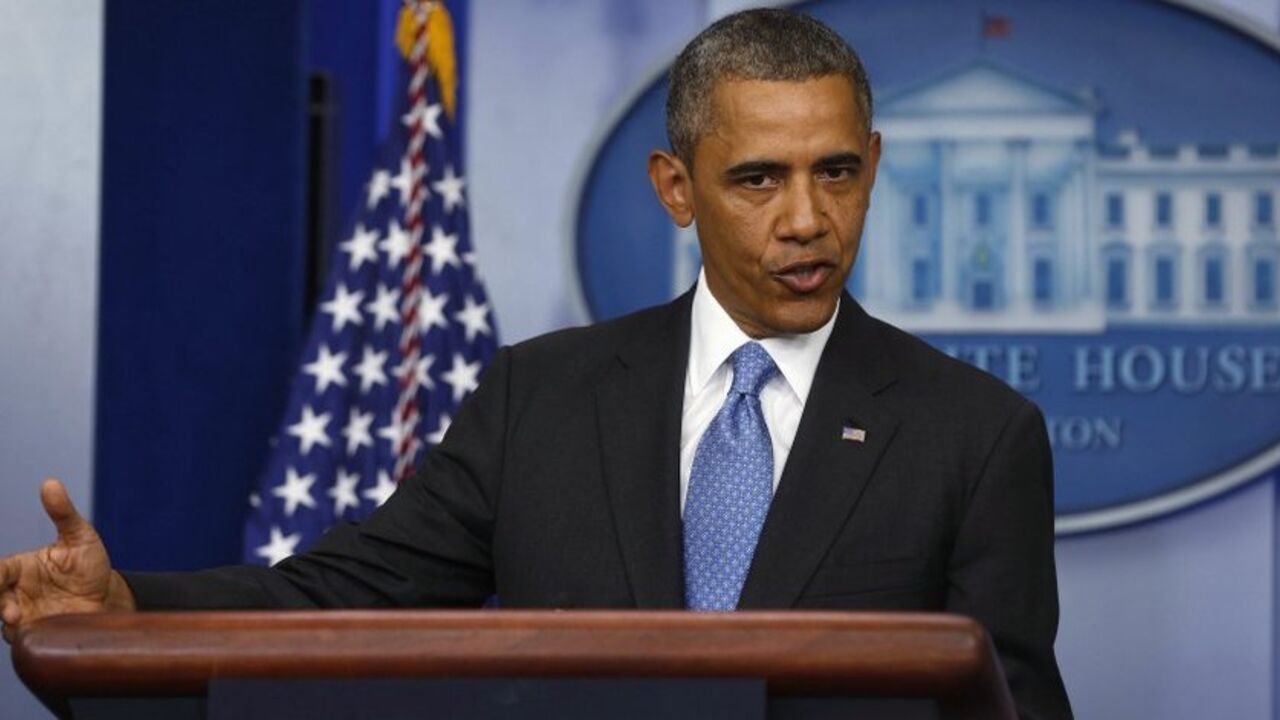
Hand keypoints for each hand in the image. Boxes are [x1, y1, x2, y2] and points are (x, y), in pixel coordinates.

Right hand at [0, 479, 134, 643]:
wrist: (108, 598)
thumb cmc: (89, 564)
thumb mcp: (80, 537)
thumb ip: (63, 513)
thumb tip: (50, 482)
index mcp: (19, 569)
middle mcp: (15, 594)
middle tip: (8, 608)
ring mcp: (24, 616)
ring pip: (4, 623)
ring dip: (8, 622)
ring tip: (17, 620)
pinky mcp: (37, 635)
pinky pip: (24, 640)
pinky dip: (24, 637)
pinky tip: (31, 633)